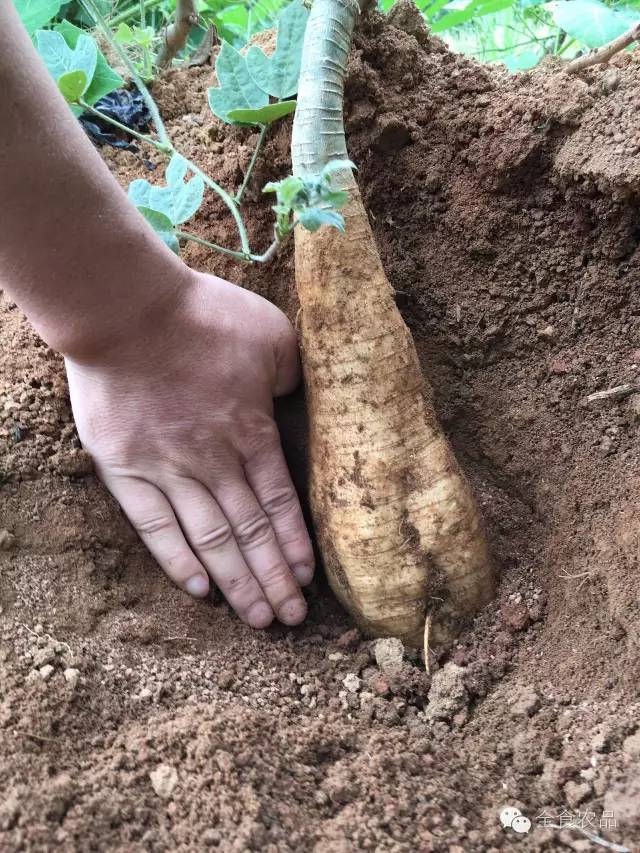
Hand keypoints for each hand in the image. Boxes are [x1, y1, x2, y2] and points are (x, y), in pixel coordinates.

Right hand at [65, 270, 313, 628]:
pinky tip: (199, 590)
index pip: (281, 503)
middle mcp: (215, 461)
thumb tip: (297, 397)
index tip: (306, 581)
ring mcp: (168, 469)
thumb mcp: (273, 334)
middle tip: (290, 619)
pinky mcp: (126, 469)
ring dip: (236, 581)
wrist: (127, 309)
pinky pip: (155, 527)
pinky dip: (177, 560)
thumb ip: (291, 374)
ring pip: (210, 539)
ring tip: (256, 619)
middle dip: (273, 580)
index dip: (294, 546)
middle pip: (250, 532)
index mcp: (251, 431)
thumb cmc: (202, 315)